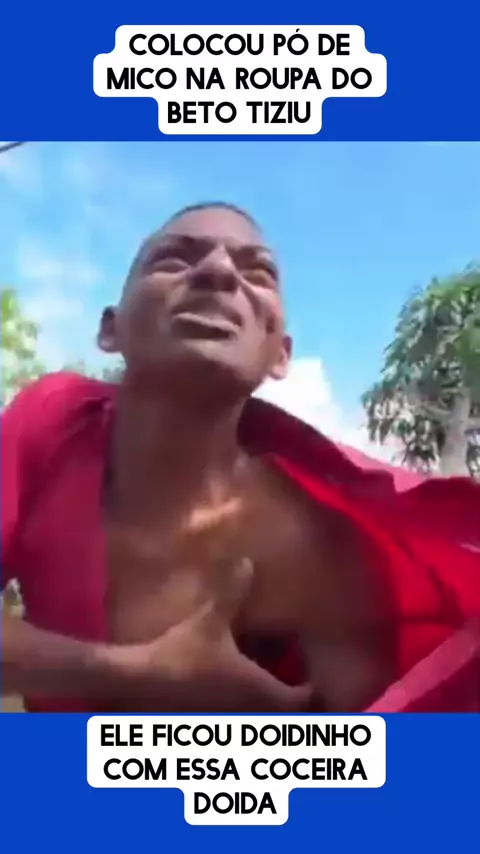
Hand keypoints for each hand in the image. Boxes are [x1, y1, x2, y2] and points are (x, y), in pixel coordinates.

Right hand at [118, 558, 310, 711]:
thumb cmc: (182, 655)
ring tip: (266, 689)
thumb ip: (231, 593)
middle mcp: (250, 714)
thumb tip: (247, 561)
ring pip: (261, 722)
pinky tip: (232, 697)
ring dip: (268, 711)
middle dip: (293, 703)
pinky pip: (237, 723)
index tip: (313, 677)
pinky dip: (243, 714)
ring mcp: (229, 724)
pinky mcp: (209, 728)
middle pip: (286, 718)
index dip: (312, 690)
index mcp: (260, 691)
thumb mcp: (209, 621)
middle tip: (295, 682)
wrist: (138, 685)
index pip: (303, 700)